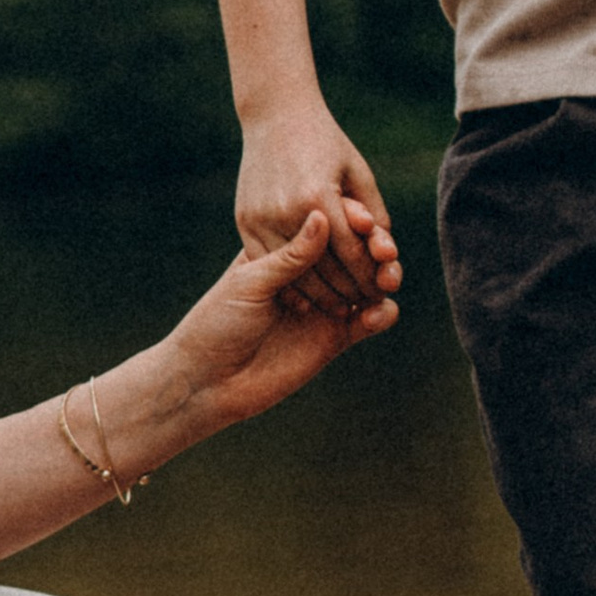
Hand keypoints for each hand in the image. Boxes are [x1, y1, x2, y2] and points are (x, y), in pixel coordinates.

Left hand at [162, 207, 398, 433]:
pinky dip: (382, 314)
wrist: (209, 379)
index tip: (362, 217)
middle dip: (375, 247)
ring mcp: (327, 304)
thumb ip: (290, 256)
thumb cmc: (217, 322)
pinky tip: (377, 313)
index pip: (328, 227)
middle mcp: (312, 273)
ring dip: (384, 278)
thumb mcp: (251, 282)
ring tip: (387, 279)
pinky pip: (370, 321)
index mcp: (287, 250)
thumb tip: (322, 216)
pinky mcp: (336, 337)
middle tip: (384, 250)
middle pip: (356, 252)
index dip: (350, 220)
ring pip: (369, 283)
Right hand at [234, 102, 399, 307]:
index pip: (351, 255)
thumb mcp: (358, 172)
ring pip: (294, 274)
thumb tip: (386, 255)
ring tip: (338, 305)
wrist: (276, 116)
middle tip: (363, 306)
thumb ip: (375, 214)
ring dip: (319, 295)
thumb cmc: (326, 142)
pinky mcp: (245, 221)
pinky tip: (306, 294)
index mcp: (319, 198)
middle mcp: (287, 211)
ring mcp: (261, 217)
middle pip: (324, 271)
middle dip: (347, 293)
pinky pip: (268, 265)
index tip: (381, 293)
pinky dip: (288, 283)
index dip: (368, 279)